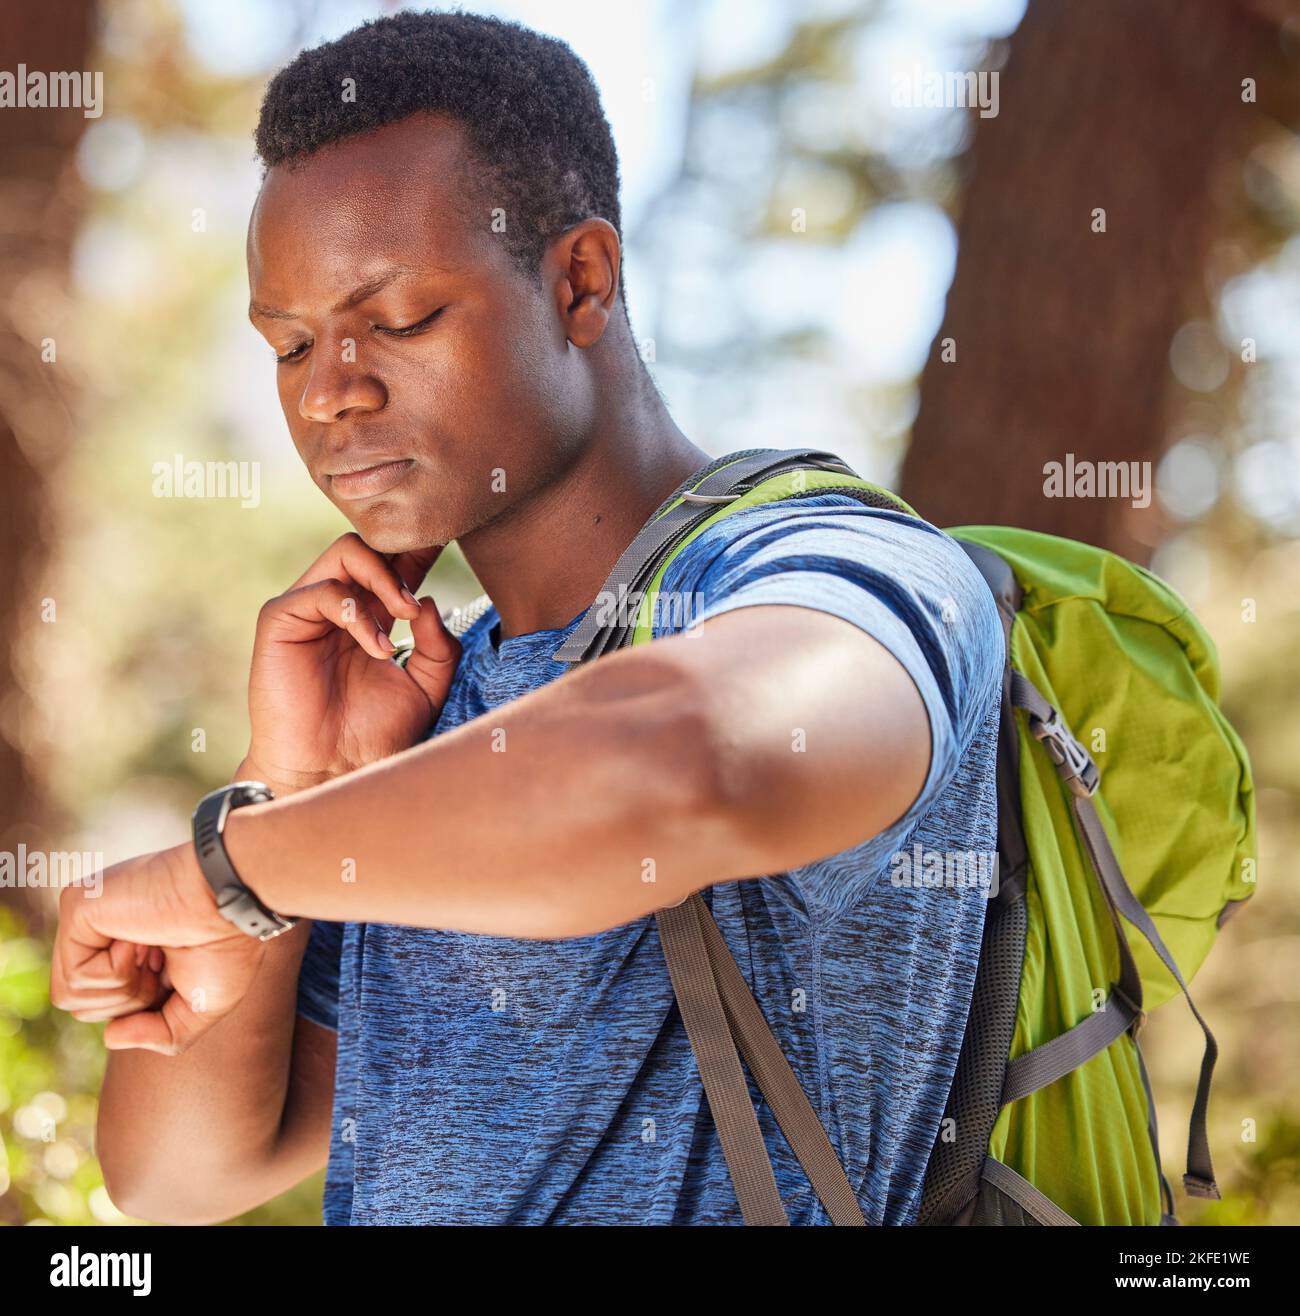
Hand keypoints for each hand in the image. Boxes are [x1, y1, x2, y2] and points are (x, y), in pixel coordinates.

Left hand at [49, 843, 262, 1054]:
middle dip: (132, 1001)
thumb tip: (109, 1036)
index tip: (174, 970)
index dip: (145, 1005)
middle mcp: (100, 930)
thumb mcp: (201, 1007)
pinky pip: (75, 976)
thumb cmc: (227, 945)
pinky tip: (140, 939)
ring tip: (152, 951)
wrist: (232, 904)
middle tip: (164, 962)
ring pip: (70, 996)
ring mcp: (85, 917)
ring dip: (125, 989)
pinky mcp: (76, 906)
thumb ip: (159, 1034)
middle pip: (82, 1006)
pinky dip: (116, 971)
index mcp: (126, 947)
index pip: (107, 1005)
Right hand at [243, 533, 460, 793]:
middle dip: (403, 559)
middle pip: (370, 545)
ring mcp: (308, 609)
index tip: (448, 543)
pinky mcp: (280, 621)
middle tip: (419, 603)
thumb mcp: (426, 688)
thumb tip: (430, 601)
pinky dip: (357, 613)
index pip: (395, 564)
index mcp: (372, 615)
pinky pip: (322, 591)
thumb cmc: (374, 734)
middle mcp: (339, 605)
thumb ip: (438, 646)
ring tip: (405, 617)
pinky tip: (376, 647)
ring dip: (384, 580)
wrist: (332, 771)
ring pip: (347, 552)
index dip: (420, 550)